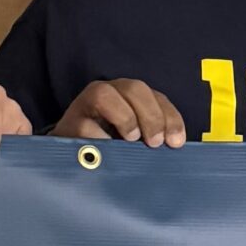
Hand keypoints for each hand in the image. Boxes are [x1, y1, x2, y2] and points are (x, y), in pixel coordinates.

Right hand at [56, 79, 186, 146]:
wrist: (73, 156)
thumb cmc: (110, 147)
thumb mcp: (137, 140)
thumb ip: (153, 137)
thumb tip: (173, 147)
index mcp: (130, 96)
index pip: (157, 97)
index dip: (170, 117)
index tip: (176, 142)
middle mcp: (108, 92)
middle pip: (134, 88)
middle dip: (151, 116)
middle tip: (154, 143)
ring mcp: (85, 105)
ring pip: (105, 95)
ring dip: (125, 118)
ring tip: (131, 140)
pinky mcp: (69, 124)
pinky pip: (85, 126)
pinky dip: (100, 139)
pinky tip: (109, 154)